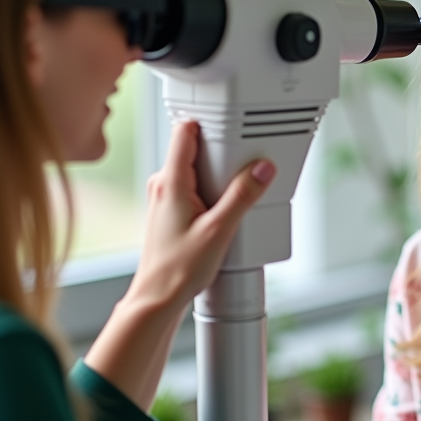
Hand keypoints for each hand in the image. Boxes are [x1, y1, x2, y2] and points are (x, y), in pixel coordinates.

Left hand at [126, 119, 275, 311]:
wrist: (158, 297)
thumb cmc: (179, 269)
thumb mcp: (220, 230)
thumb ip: (242, 196)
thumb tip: (262, 169)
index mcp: (170, 182)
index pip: (184, 131)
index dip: (209, 123)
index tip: (231, 124)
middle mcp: (162, 185)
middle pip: (193, 149)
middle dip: (220, 152)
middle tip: (244, 161)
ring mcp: (162, 198)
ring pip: (193, 169)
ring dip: (216, 175)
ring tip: (236, 190)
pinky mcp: (168, 211)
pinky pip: (191, 187)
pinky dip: (209, 191)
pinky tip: (223, 210)